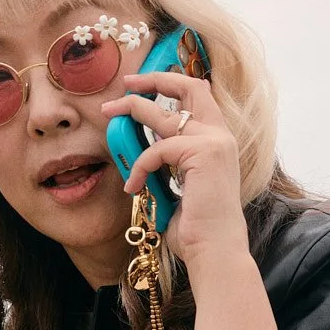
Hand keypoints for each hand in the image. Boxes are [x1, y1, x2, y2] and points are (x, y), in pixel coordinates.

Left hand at [101, 71, 249, 269]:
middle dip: (154, 79)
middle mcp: (221, 136)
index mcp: (219, 142)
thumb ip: (168, 164)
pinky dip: (139, 166)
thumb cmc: (197, 229)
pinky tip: (133, 186)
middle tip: (126, 83)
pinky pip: (156, 150)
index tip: (145, 85)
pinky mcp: (203, 153)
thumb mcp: (180, 187)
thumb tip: (139, 152)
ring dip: (132, 109)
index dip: (172, 82)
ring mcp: (214, 142)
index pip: (199, 96)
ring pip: (163, 115)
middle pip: (188, 87)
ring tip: (108, 114)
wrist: (214, 250)